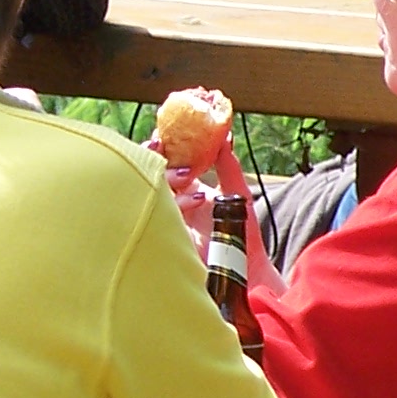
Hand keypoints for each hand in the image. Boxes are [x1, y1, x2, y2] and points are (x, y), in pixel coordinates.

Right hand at [152, 133, 288, 299]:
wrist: (244, 268)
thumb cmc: (242, 234)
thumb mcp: (237, 193)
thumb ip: (228, 165)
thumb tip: (225, 135)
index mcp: (187, 187)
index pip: (168, 160)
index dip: (164, 144)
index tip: (163, 129)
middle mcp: (174, 200)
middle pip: (152, 171)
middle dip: (152, 155)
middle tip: (158, 143)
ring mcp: (168, 217)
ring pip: (153, 188)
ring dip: (167, 177)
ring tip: (186, 175)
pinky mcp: (167, 234)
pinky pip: (161, 211)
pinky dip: (179, 201)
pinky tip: (198, 198)